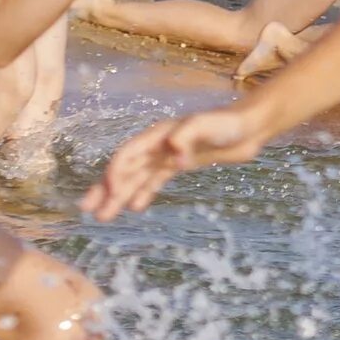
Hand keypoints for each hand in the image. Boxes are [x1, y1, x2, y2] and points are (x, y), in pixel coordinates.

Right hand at [84, 104, 263, 218]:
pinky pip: (155, 180)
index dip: (117, 172)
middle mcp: (158, 145)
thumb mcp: (209, 125)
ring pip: (137, 178)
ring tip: (103, 216)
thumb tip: (172, 154)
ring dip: (120, 196)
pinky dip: (144, 193)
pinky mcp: (180, 163)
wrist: (250, 126)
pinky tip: (134, 208)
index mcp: (158, 135)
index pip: (129, 154)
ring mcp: (168, 155)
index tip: (111, 193)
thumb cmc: (229, 123)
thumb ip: (188, 135)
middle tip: (89, 211)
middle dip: (106, 189)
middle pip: (126, 169)